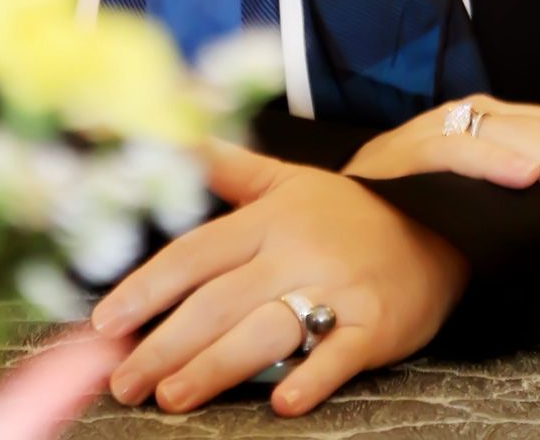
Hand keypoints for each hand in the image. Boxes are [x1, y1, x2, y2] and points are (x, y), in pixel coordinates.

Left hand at [91, 140, 468, 415]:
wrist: (434, 224)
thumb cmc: (346, 212)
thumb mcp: (286, 180)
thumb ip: (226, 168)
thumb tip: (171, 138)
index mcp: (269, 217)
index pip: (195, 253)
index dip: (147, 287)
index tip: (105, 322)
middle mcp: (297, 250)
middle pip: (219, 301)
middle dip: (165, 344)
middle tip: (123, 382)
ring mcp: (338, 288)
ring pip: (267, 330)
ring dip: (215, 366)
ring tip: (172, 398)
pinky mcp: (376, 325)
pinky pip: (340, 354)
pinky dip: (311, 377)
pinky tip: (280, 403)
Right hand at [343, 95, 539, 218]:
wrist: (347, 235)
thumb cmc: (424, 227)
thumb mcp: (490, 210)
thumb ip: (532, 199)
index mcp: (492, 125)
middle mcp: (467, 117)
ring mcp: (436, 130)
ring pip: (511, 136)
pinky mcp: (404, 154)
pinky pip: (454, 154)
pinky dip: (492, 162)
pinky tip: (526, 177)